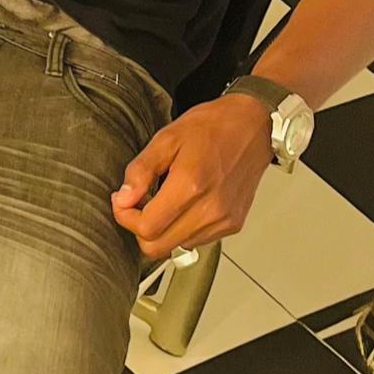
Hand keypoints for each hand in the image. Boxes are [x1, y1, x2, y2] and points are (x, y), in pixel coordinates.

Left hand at [111, 94, 273, 261]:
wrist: (252, 127)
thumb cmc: (211, 128)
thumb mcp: (166, 139)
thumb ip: (141, 171)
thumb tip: (123, 199)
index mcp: (190, 186)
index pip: (146, 228)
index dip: (125, 217)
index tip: (122, 201)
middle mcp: (211, 210)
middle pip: (158, 247)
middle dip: (140, 228)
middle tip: (139, 203)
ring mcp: (224, 220)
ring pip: (176, 246)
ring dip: (163, 229)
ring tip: (165, 199)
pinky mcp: (233, 225)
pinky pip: (196, 241)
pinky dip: (182, 228)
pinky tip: (184, 204)